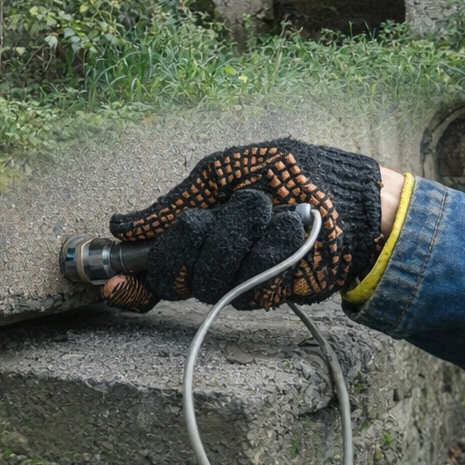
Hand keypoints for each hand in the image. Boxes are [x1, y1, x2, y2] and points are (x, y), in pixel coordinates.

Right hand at [101, 138, 384, 312]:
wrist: (349, 194)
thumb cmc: (287, 172)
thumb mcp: (220, 173)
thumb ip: (174, 202)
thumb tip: (123, 226)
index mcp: (194, 232)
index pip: (152, 268)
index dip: (130, 281)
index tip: (115, 281)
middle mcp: (212, 261)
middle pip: (172, 279)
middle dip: (190, 240)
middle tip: (218, 212)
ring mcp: (242, 281)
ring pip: (211, 284)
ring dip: (241, 238)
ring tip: (272, 211)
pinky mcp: (274, 293)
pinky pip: (254, 288)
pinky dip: (274, 250)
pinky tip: (293, 230)